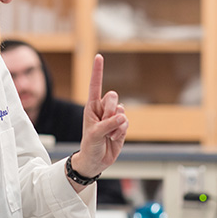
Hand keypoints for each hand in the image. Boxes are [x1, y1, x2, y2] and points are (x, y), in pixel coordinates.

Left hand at [70, 54, 127, 178]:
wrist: (96, 161)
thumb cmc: (89, 146)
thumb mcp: (94, 134)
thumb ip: (108, 124)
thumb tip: (122, 117)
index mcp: (91, 106)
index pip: (95, 85)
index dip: (98, 70)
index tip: (99, 56)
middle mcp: (103, 109)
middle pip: (112, 97)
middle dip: (110, 110)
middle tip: (105, 122)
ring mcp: (113, 117)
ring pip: (121, 111)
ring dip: (116, 125)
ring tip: (107, 135)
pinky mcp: (122, 126)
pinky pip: (127, 123)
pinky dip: (121, 131)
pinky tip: (114, 138)